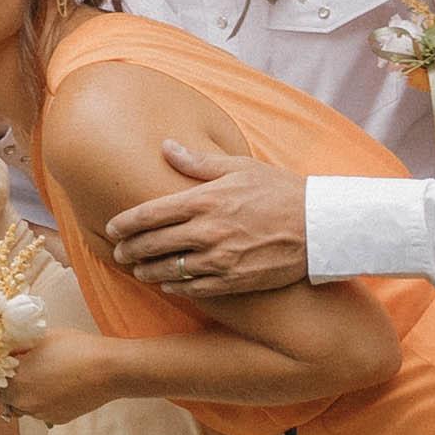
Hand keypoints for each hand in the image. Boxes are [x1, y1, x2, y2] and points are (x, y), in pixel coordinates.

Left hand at [0, 330, 124, 429]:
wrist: (110, 369)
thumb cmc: (74, 348)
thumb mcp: (38, 339)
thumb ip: (16, 347)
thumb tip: (3, 350)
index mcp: (14, 383)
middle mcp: (24, 404)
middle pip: (3, 397)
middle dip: (6, 383)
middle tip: (14, 367)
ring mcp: (40, 415)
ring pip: (22, 405)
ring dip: (24, 393)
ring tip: (38, 375)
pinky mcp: (57, 420)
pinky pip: (40, 410)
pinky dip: (41, 400)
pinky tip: (55, 385)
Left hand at [103, 138, 308, 299]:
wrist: (322, 226)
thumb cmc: (282, 191)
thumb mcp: (241, 167)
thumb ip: (198, 161)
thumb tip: (165, 146)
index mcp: (205, 200)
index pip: (150, 214)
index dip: (125, 223)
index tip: (112, 227)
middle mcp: (208, 231)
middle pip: (153, 244)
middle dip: (130, 249)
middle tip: (119, 251)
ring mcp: (220, 259)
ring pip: (169, 270)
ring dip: (147, 271)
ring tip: (137, 269)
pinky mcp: (234, 280)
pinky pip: (194, 288)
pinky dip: (176, 286)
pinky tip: (167, 284)